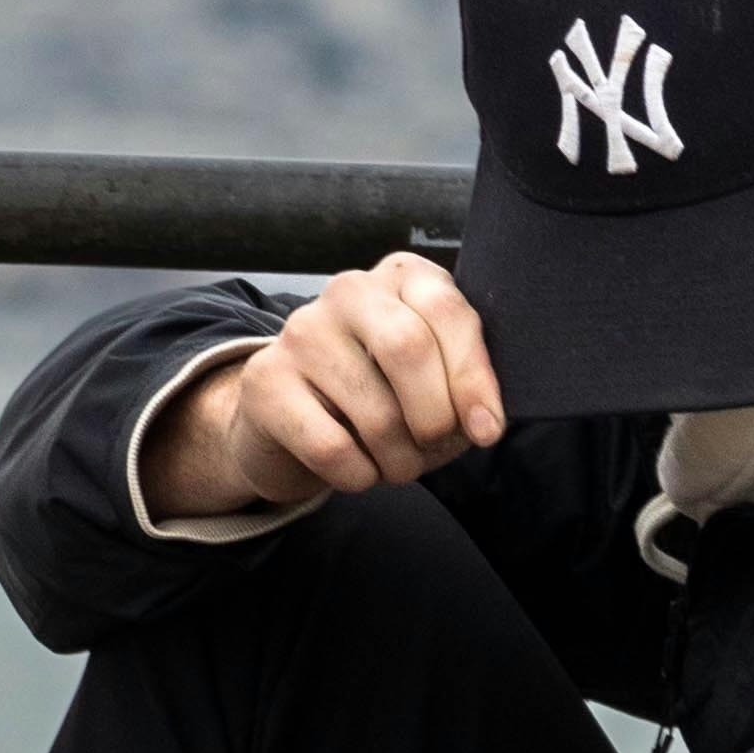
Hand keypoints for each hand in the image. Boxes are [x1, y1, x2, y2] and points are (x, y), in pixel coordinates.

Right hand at [138, 252, 505, 520]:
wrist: (291, 418)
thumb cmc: (381, 395)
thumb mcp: (431, 379)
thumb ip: (463, 387)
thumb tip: (483, 423)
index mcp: (401, 277)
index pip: (446, 312)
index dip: (473, 377)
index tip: (486, 430)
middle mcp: (348, 291)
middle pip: (407, 349)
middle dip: (434, 418)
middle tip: (434, 448)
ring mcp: (301, 332)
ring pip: (375, 412)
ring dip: (401, 461)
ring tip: (398, 466)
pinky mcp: (266, 380)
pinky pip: (331, 447)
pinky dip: (359, 475)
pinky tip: (358, 470)